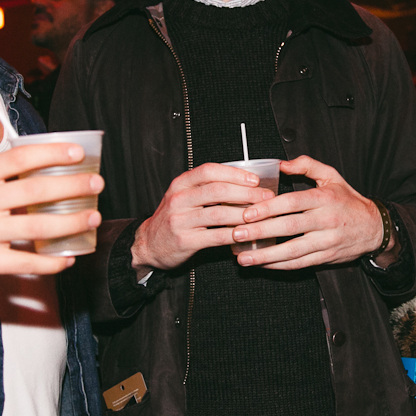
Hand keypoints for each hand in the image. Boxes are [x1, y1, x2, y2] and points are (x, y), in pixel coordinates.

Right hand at [0, 142, 103, 292]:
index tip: (78, 154)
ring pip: (37, 228)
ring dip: (72, 223)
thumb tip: (48, 163)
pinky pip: (27, 263)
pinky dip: (52, 261)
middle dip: (72, 186)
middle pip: (34, 191)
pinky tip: (69, 256)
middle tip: (96, 185)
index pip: (18, 158)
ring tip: (93, 218)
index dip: (52, 153)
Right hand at [132, 163, 273, 271]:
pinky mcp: (184, 241)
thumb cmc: (174, 218)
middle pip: (218, 190)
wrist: (148, 244)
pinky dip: (234, 234)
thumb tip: (244, 183)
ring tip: (262, 216)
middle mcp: (179, 199)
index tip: (255, 180)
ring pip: (219, 213)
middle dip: (246, 193)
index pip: (209, 171)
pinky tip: (247, 234)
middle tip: (266, 197)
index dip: (234, 174)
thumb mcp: (183, 196)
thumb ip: (206, 187)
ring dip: (245, 214)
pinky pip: (215, 236)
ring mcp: (180, 220)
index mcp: (181, 184)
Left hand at [229, 156, 381, 269]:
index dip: (268, 208)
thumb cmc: (348, 201)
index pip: (292, 203)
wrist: (375, 227)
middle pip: (289, 227)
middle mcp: (326, 220)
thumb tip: (281, 164)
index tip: (247, 212)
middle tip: (237, 234)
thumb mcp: (332, 176)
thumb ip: (307, 165)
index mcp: (324, 198)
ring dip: (265, 256)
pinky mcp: (326, 257)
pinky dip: (279, 265)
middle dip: (260, 232)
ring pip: (292, 251)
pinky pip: (300, 264)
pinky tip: (262, 264)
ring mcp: (327, 241)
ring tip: (243, 257)